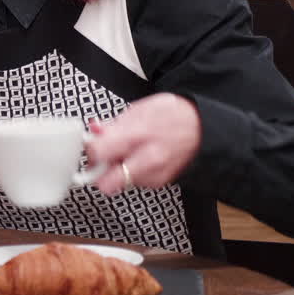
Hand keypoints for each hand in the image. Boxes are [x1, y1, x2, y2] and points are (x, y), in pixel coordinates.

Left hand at [84, 92, 201, 194]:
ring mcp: (154, 176)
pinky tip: (139, 158)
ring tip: (127, 152)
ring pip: (118, 183)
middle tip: (101, 157)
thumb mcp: (139, 110)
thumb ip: (113, 125)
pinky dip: (130, 172)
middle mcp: (148, 161)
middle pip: (105, 183)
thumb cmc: (173, 115)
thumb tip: (94, 132)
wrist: (204, 129)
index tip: (90, 145)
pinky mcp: (158, 184)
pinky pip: (133, 182)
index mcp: (139, 136)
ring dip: (115, 170)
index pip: (98, 154)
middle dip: (97, 171)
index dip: (89, 149)